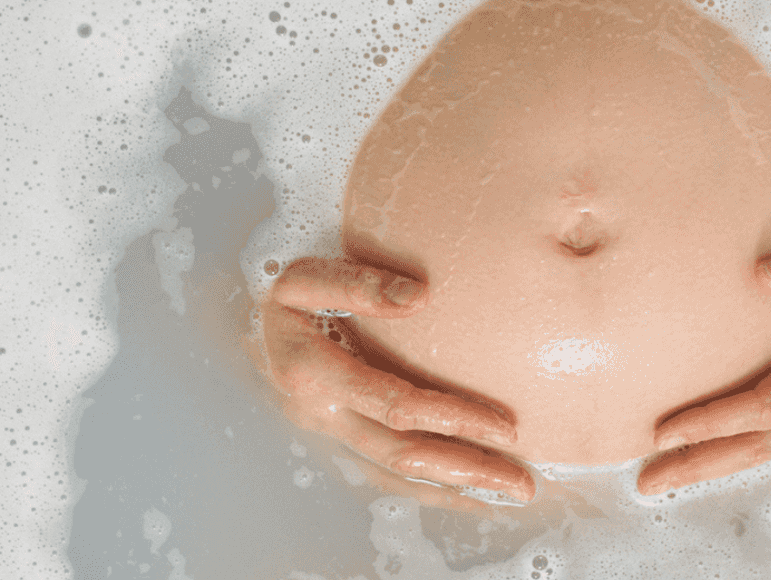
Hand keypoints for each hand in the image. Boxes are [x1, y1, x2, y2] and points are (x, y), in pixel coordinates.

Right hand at [258, 257, 535, 502]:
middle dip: (466, 470)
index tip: (505, 426)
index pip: (396, 406)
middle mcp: (322, 414)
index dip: (452, 417)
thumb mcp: (303, 276)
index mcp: (313, 373)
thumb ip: (358, 282)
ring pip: (398, 472)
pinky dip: (431, 487)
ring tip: (508, 494)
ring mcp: (331, 432)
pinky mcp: (341, 437)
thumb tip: (418, 295)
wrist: (248, 321)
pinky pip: (388, 472)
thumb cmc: (281, 293)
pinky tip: (468, 492)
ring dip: (455, 488)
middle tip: (523, 483)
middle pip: (403, 454)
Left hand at [637, 227, 770, 495]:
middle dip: (703, 462)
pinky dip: (725, 451)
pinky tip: (689, 456)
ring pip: (763, 450)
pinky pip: (766, 438)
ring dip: (708, 467)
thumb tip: (764, 273)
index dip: (719, 420)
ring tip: (655, 480)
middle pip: (762, 444)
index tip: (669, 429)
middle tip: (647, 479)